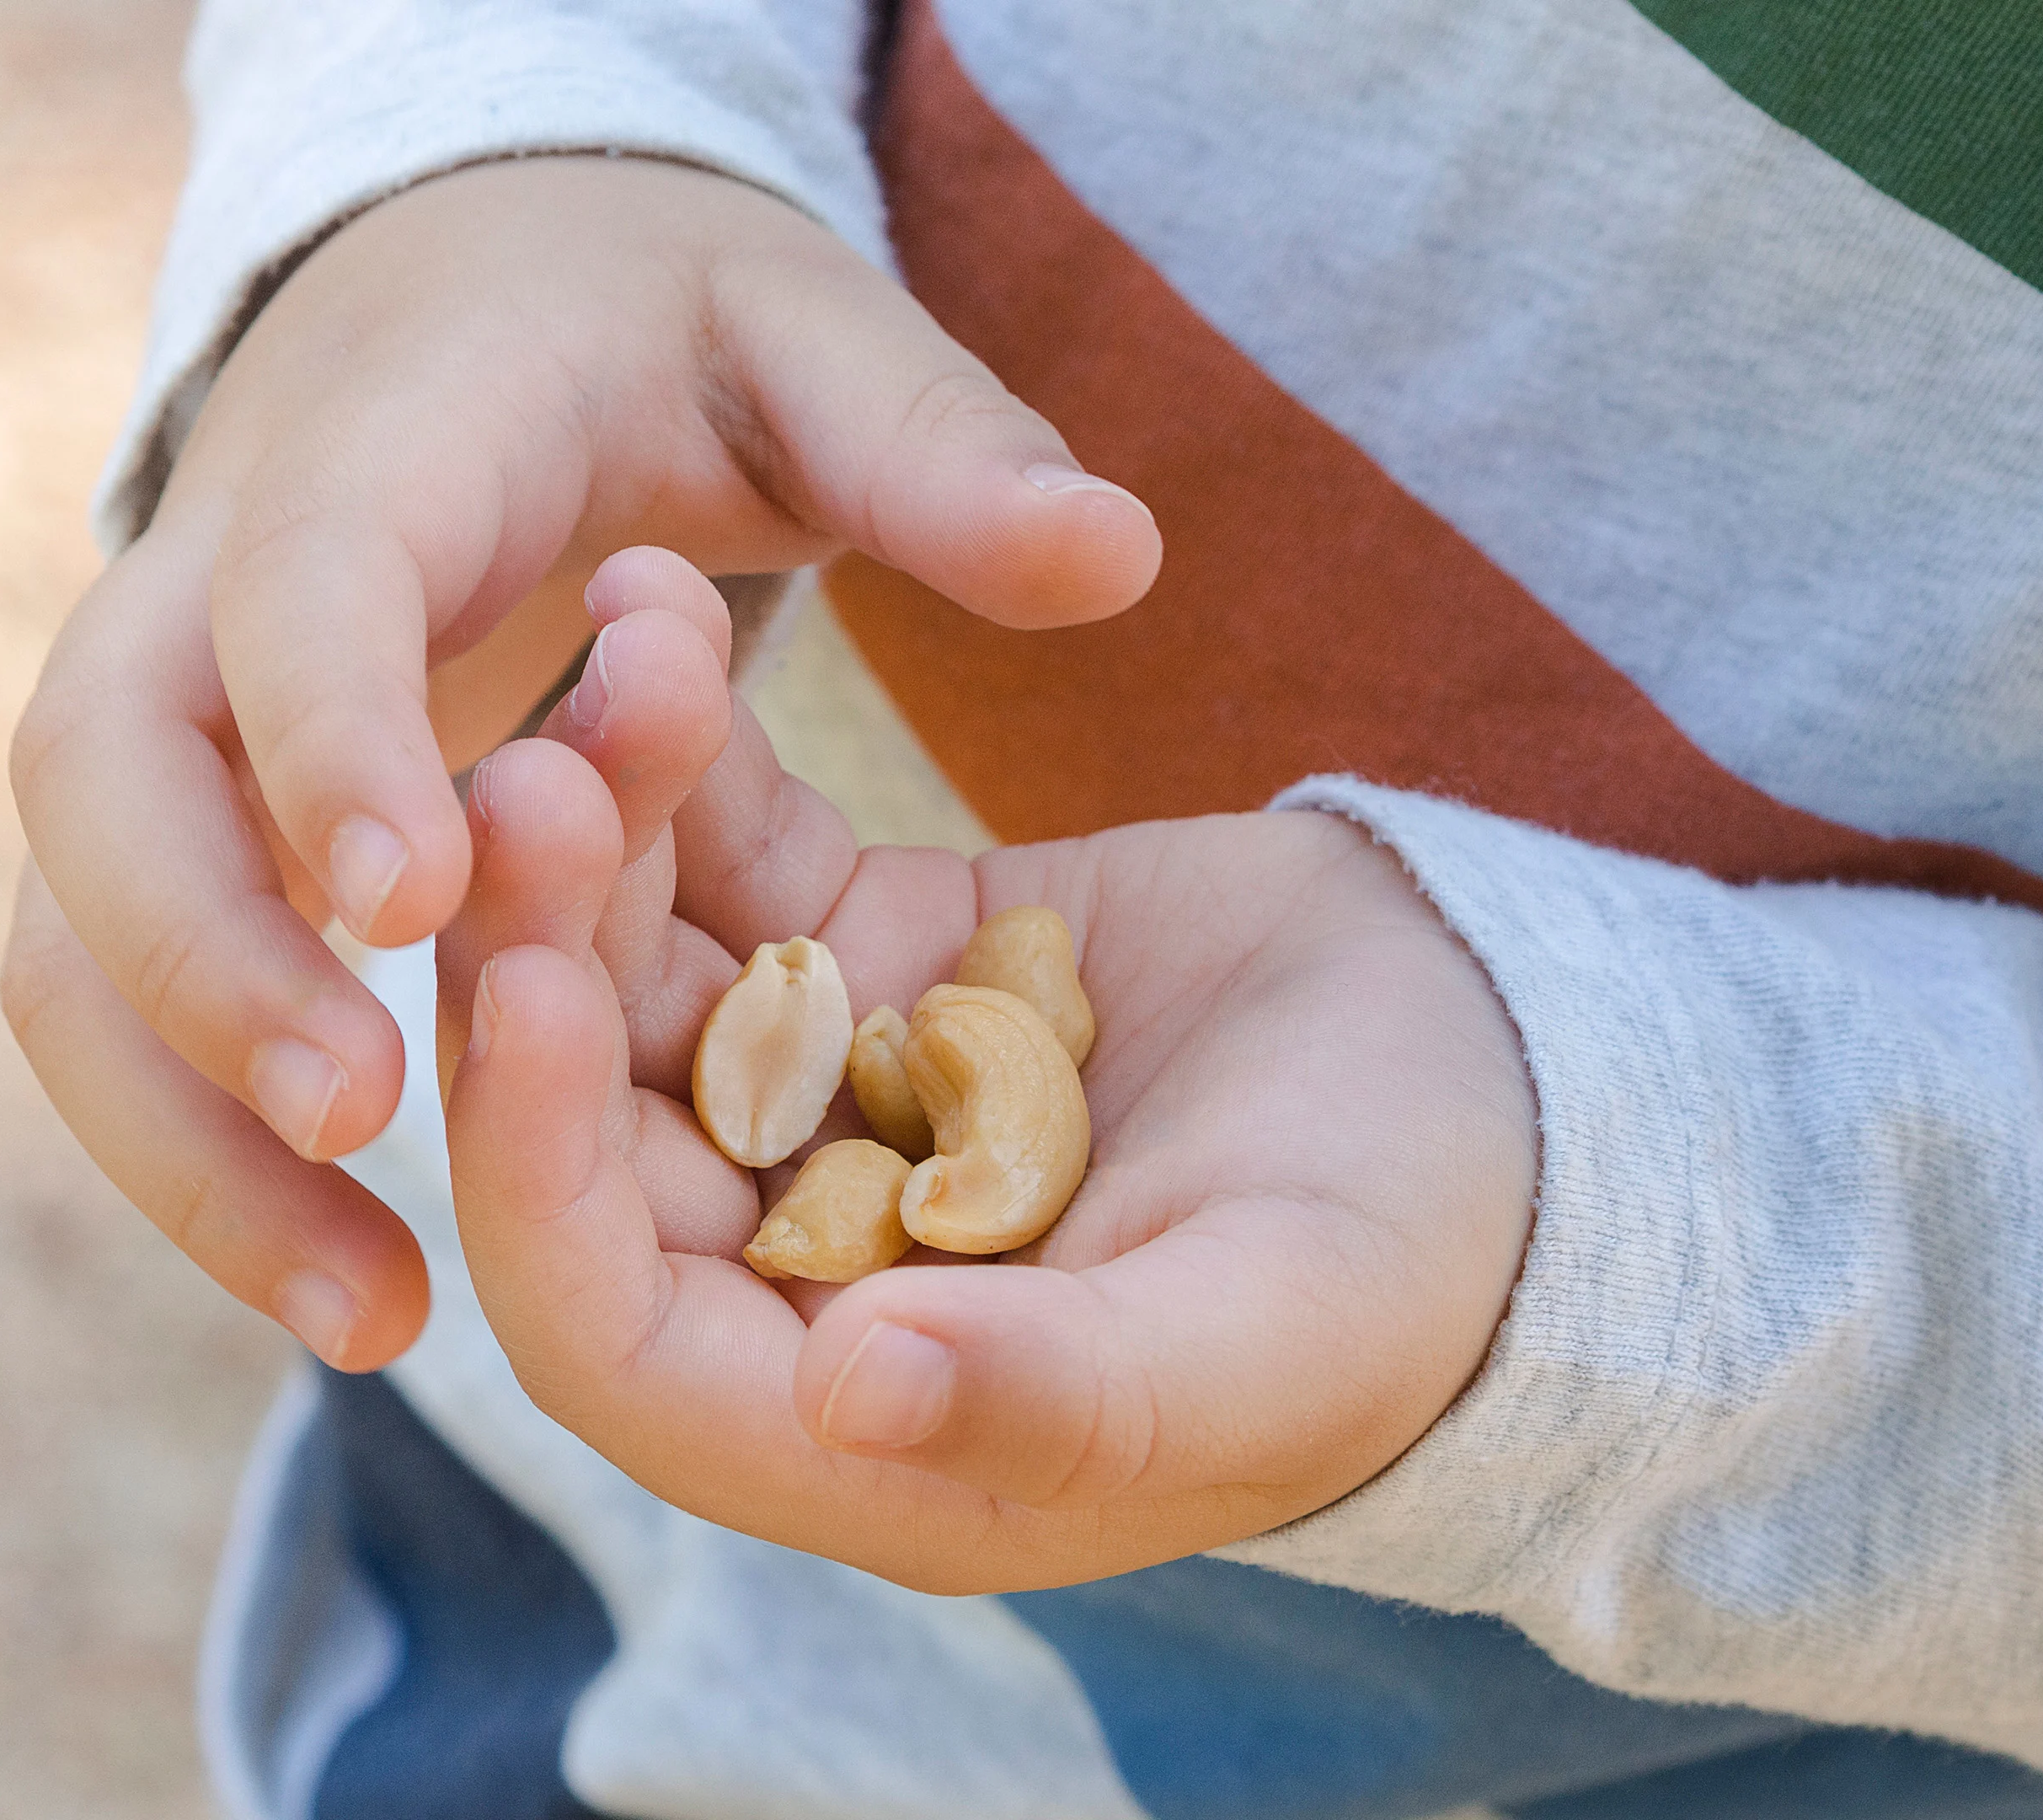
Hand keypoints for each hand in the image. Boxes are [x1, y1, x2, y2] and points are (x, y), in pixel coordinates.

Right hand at [0, 157, 1161, 1365]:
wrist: (464, 289)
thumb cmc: (651, 321)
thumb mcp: (802, 335)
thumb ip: (936, 443)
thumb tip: (1118, 554)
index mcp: (375, 448)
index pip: (302, 588)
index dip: (338, 740)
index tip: (419, 903)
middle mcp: (211, 584)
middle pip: (104, 786)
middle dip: (206, 963)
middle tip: (369, 1121)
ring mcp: (173, 723)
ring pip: (72, 942)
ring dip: (184, 1133)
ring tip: (368, 1314)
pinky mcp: (187, 836)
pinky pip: (127, 1010)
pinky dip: (207, 1152)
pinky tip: (361, 1291)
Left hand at [439, 550, 1535, 1591]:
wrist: (1517, 1092)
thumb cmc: (1416, 1275)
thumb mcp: (1260, 1344)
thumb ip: (1057, 1394)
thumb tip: (843, 1396)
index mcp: (853, 1417)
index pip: (612, 1329)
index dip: (543, 1180)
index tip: (530, 1001)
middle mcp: (797, 1268)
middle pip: (597, 1125)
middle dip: (543, 959)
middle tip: (525, 778)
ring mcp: (824, 1101)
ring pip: (647, 971)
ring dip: (603, 830)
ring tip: (612, 655)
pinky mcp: (872, 956)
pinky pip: (740, 857)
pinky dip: (696, 753)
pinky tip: (662, 606)